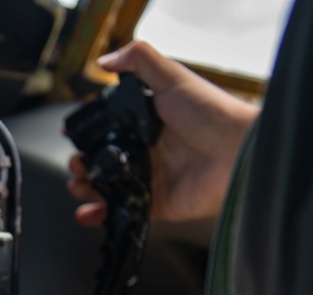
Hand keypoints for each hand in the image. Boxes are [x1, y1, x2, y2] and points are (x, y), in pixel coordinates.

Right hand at [68, 41, 259, 225]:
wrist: (239, 153)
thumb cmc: (214, 114)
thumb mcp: (174, 77)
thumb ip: (140, 61)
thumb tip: (105, 60)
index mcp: (148, 121)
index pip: (109, 127)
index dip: (89, 132)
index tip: (72, 134)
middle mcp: (148, 150)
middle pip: (103, 159)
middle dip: (83, 163)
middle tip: (79, 163)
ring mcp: (152, 177)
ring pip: (107, 186)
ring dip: (86, 188)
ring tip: (80, 185)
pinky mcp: (157, 203)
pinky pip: (123, 211)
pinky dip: (101, 215)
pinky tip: (88, 213)